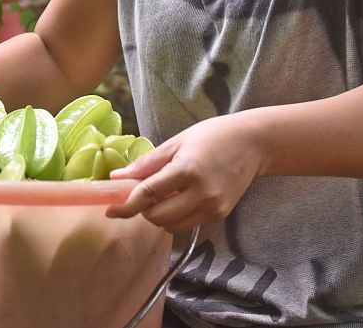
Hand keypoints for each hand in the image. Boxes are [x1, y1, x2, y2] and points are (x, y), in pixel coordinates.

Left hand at [105, 115, 263, 232]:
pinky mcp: (219, 214)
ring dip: (159, 215)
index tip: (110, 209)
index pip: (148, 194)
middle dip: (143, 208)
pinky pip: (187, 224)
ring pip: (171, 226)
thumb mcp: (177, 142)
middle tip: (144, 192)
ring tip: (164, 193)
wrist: (252, 143)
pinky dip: (176, 217)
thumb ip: (147, 163)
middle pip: (157, 216)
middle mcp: (201, 193)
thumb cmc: (213, 135)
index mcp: (187, 169)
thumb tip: (117, 177)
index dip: (126, 204)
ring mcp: (212, 207)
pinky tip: (180, 197)